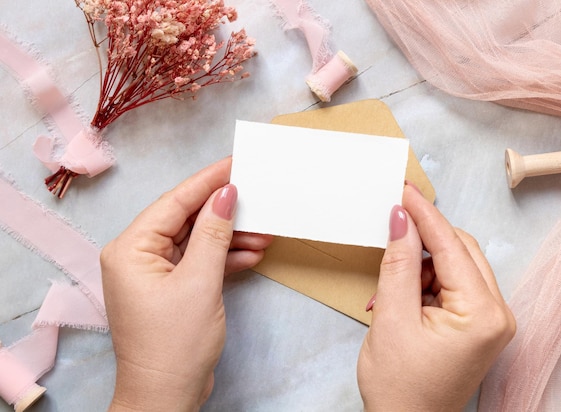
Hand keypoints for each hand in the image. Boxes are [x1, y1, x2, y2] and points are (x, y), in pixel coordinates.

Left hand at [100, 157, 271, 411]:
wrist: (167, 396)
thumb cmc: (174, 344)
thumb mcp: (200, 281)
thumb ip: (213, 234)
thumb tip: (225, 195)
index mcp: (131, 249)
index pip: (174, 203)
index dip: (207, 181)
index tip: (235, 163)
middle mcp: (138, 256)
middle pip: (186, 219)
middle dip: (224, 213)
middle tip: (256, 197)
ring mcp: (154, 273)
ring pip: (196, 241)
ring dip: (229, 238)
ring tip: (263, 233)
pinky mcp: (171, 288)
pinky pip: (199, 262)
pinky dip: (224, 259)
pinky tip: (250, 255)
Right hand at [357, 183, 515, 411]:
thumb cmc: (400, 387)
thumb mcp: (391, 317)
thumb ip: (398, 263)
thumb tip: (401, 219)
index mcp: (483, 314)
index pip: (452, 246)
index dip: (425, 214)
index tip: (404, 190)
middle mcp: (496, 314)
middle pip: (460, 251)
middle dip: (423, 240)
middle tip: (394, 220)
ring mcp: (489, 321)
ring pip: (454, 266)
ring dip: (418, 268)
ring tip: (386, 292)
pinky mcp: (476, 326)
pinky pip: (451, 286)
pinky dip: (422, 285)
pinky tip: (398, 299)